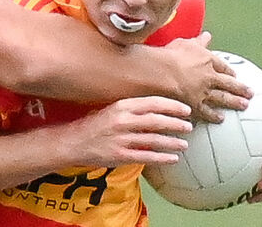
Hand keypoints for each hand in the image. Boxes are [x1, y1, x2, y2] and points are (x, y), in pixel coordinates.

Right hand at [63, 96, 193, 167]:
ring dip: (172, 142)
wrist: (72, 142)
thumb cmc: (94, 125)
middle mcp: (122, 121)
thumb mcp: (112, 110)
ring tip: (184, 144)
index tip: (186, 109)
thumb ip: (132, 109)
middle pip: (156, 121)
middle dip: (176, 123)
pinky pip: (146, 157)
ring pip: (154, 140)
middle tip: (189, 126)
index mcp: (121, 106)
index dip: (172, 106)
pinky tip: (173, 159)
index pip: (153, 103)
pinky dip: (162, 158)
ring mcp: (121, 139)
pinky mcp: (119, 156)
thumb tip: (158, 109)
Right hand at [163, 32, 250, 122]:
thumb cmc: (170, 55)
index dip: (229, 71)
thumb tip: (206, 35)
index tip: (234, 75)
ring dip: (235, 102)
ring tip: (244, 105)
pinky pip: (207, 111)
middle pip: (228, 83)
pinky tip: (220, 119)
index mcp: (208, 60)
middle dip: (240, 88)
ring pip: (223, 98)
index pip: (222, 66)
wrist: (162, 72)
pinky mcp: (196, 104)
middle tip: (250, 93)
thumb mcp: (185, 43)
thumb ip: (198, 41)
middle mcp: (209, 76)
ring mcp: (204, 91)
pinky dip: (214, 115)